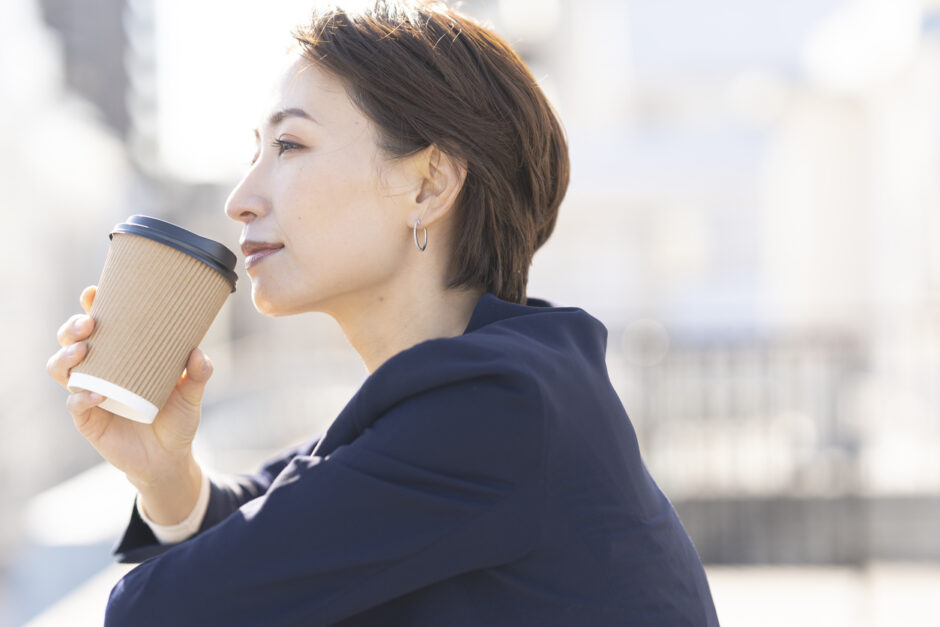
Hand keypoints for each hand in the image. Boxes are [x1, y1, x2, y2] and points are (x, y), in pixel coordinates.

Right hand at [46, 286, 208, 523]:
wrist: (170, 458)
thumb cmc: (177, 417)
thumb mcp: (192, 394)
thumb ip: (198, 374)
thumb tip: (197, 353)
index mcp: (122, 356)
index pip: (100, 325)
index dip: (92, 306)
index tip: (94, 292)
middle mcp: (100, 371)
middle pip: (71, 341)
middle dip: (73, 327)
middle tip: (89, 323)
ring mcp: (90, 394)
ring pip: (62, 369)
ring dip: (67, 357)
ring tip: (84, 350)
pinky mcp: (88, 420)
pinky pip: (75, 404)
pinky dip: (81, 396)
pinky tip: (96, 394)